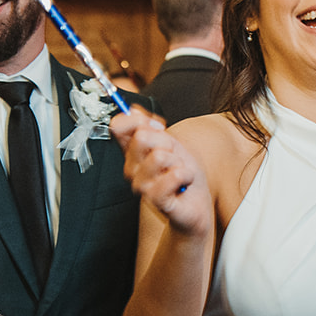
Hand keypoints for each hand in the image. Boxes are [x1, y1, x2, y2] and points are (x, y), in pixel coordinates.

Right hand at [111, 107, 211, 236]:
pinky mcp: (156, 200)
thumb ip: (151, 127)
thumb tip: (133, 110)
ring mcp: (142, 186)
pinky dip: (186, 175)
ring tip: (180, 173)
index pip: (118, 126)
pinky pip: (173, 175)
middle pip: (141, 136)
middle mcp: (132, 169)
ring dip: (179, 162)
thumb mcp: (171, 144)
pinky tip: (184, 184)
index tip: (158, 127)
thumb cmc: (183, 176)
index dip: (138, 120)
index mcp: (132, 153)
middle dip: (167, 142)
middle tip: (174, 158)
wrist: (196, 205)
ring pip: (160, 155)